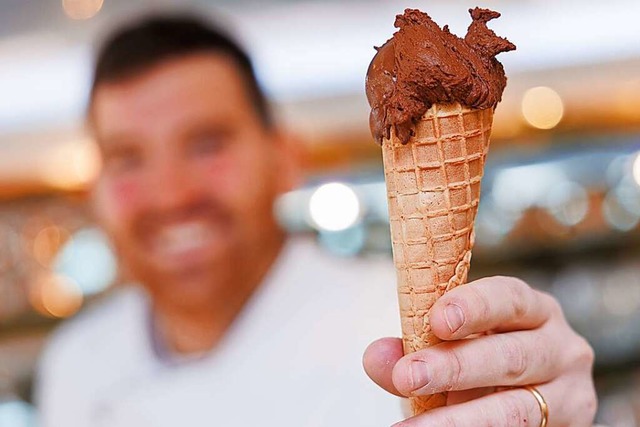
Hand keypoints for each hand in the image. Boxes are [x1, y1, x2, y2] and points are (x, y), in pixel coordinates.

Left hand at [363, 276, 596, 425]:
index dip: (474, 307)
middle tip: (406, 376)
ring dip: (459, 420)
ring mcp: (569, 394)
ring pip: (516, 409)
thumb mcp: (453, 347)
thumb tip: (376, 357)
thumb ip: (416, 349)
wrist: (524, 404)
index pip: (509, 298)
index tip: (436, 320)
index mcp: (532, 310)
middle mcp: (560, 347)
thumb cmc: (482, 363)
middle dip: (455, 367)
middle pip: (510, 356)